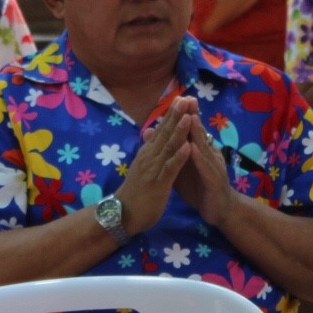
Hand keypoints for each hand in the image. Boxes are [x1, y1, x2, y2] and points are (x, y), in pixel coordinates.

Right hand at [113, 103, 192, 233]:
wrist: (123, 214)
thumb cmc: (135, 192)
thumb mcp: (142, 167)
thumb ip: (149, 150)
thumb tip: (150, 132)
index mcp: (148, 153)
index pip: (161, 130)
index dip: (171, 114)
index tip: (181, 98)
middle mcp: (150, 156)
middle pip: (165, 133)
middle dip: (176, 115)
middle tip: (186, 97)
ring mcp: (154, 169)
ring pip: (169, 147)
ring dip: (180, 131)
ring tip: (189, 115)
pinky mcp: (158, 183)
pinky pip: (171, 168)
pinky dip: (179, 156)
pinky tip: (188, 146)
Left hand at [172, 102, 237, 228]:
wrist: (219, 210)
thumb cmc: (199, 187)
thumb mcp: (181, 168)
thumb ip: (170, 151)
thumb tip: (151, 134)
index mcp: (200, 151)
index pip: (191, 130)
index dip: (185, 115)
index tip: (177, 98)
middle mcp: (208, 154)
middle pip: (199, 133)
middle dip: (193, 115)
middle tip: (187, 98)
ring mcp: (213, 166)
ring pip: (204, 147)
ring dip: (197, 133)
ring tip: (190, 117)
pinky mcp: (214, 180)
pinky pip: (206, 168)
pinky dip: (199, 158)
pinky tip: (193, 149)